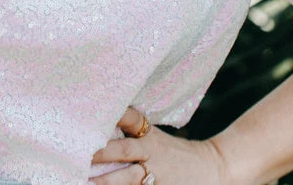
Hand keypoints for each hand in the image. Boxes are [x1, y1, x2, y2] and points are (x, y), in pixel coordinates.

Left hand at [90, 107, 230, 184]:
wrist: (211, 167)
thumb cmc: (174, 152)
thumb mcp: (156, 136)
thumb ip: (132, 131)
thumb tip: (101, 119)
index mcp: (149, 135)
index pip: (130, 119)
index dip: (113, 116)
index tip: (92, 115)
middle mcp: (151, 153)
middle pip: (123, 150)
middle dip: (102, 152)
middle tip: (80, 152)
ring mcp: (156, 176)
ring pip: (127, 179)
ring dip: (107, 180)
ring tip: (86, 181)